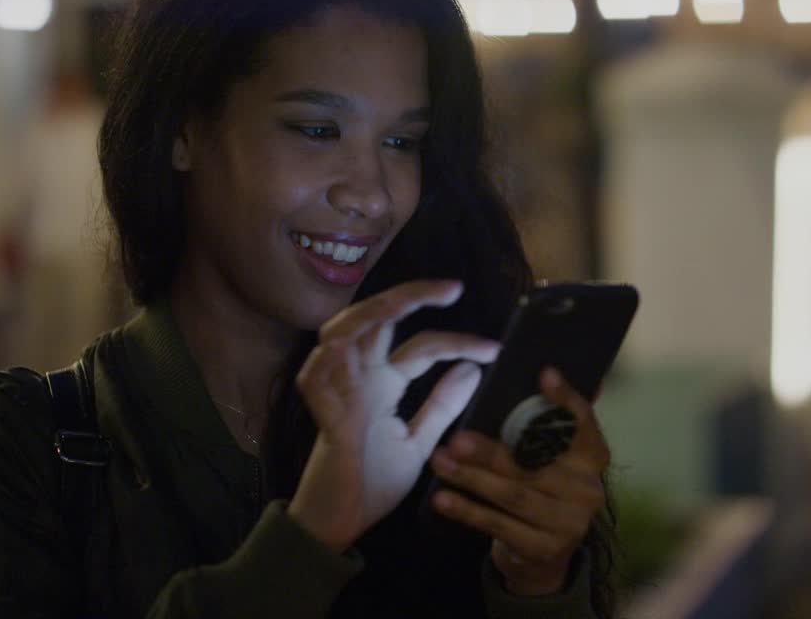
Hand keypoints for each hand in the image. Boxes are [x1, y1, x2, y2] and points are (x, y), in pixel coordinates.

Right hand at [288, 279, 499, 552]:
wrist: (342, 522)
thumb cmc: (374, 482)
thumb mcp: (419, 441)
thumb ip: (442, 406)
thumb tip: (471, 369)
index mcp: (383, 382)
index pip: (421, 345)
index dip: (457, 340)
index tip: (494, 350)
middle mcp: (361, 377)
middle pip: (377, 319)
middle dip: (410, 296)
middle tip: (452, 289)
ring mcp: (338, 392)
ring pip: (341, 333)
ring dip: (370, 313)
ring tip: (405, 301)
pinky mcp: (323, 417)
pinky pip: (315, 380)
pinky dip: (327, 359)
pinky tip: (345, 343)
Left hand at [429, 367, 609, 595]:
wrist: (543, 554)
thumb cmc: (541, 486)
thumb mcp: (551, 455)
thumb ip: (550, 420)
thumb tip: (549, 369)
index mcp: (593, 457)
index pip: (583, 424)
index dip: (566, 400)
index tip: (544, 374)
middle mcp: (588, 490)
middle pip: (536, 465)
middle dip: (492, 452)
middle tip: (457, 438)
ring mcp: (569, 524)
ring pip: (514, 495)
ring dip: (472, 478)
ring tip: (440, 461)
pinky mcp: (543, 550)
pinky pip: (499, 526)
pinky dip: (467, 511)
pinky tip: (442, 498)